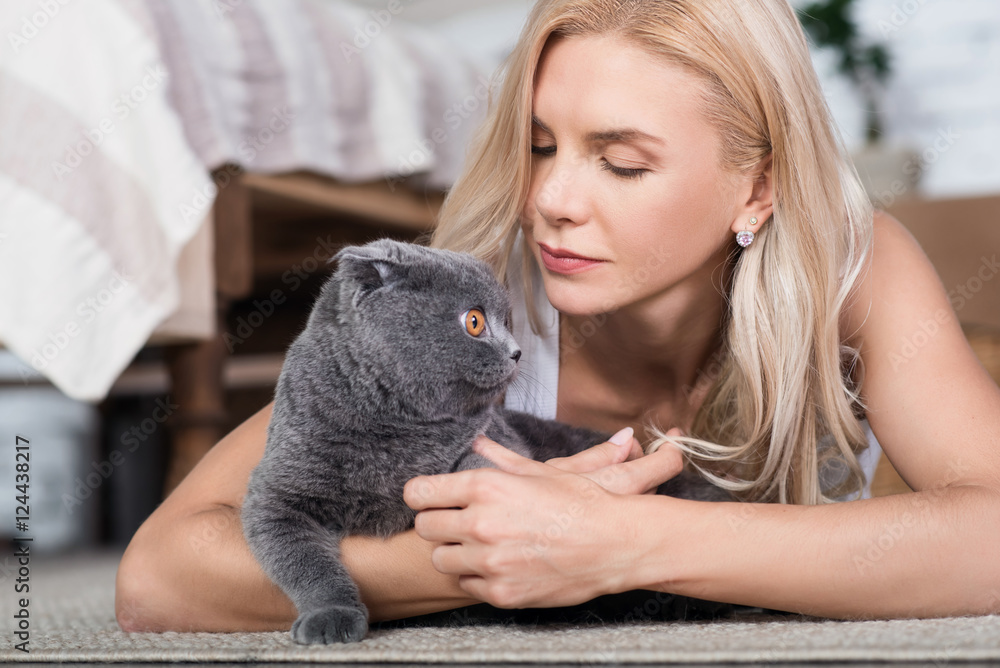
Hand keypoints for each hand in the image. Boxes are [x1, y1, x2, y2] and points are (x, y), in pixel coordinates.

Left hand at [402, 429, 683, 608]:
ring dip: (454, 551)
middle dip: (438, 523)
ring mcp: (489, 562)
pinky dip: (477, 575)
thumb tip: (477, 443)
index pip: (419, 493)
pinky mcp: (501, 592)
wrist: (616, 544)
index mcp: (485, 486)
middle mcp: (480, 524)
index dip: (422, 495)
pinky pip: (466, 584)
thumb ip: (500, 460)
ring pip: (441, 559)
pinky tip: (499, 564)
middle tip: (457, 522)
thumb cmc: (581, 501)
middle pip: (425, 527)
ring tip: (479, 544)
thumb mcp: (540, 471)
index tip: (429, 497)